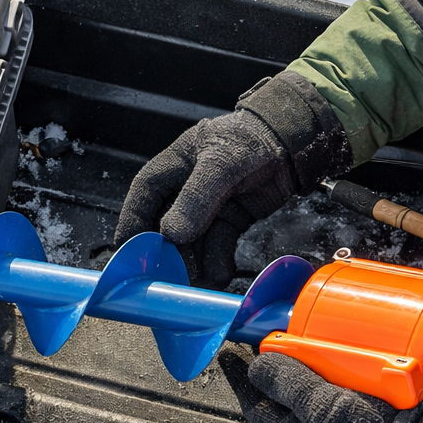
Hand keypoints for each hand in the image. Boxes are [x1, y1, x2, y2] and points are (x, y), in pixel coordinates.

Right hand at [114, 72, 350, 287]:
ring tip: (197, 283)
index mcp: (174, 165)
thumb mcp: (222, 162)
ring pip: (193, 241)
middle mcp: (186, 188)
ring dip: (194, 264)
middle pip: (166, 225)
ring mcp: (209, 207)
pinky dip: (217, 261)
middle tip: (166, 278)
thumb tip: (172, 234)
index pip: (144, 195)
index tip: (127, 252)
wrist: (294, 142)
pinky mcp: (230, 220)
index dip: (133, 223)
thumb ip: (197, 196)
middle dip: (167, 253)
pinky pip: (218, 245)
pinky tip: (220, 274)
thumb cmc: (252, 138)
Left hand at [219, 350, 422, 422]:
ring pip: (312, 386)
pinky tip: (340, 348)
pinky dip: (335, 364)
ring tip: (302, 336)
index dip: (241, 379)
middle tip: (266, 336)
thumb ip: (288, 386)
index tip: (228, 353)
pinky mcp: (364, 406)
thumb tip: (257, 366)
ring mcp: (340, 420)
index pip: (256, 406)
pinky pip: (340, 382)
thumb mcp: (322, 409)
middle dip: (273, 366)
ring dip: (305, 361)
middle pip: (283, 394)